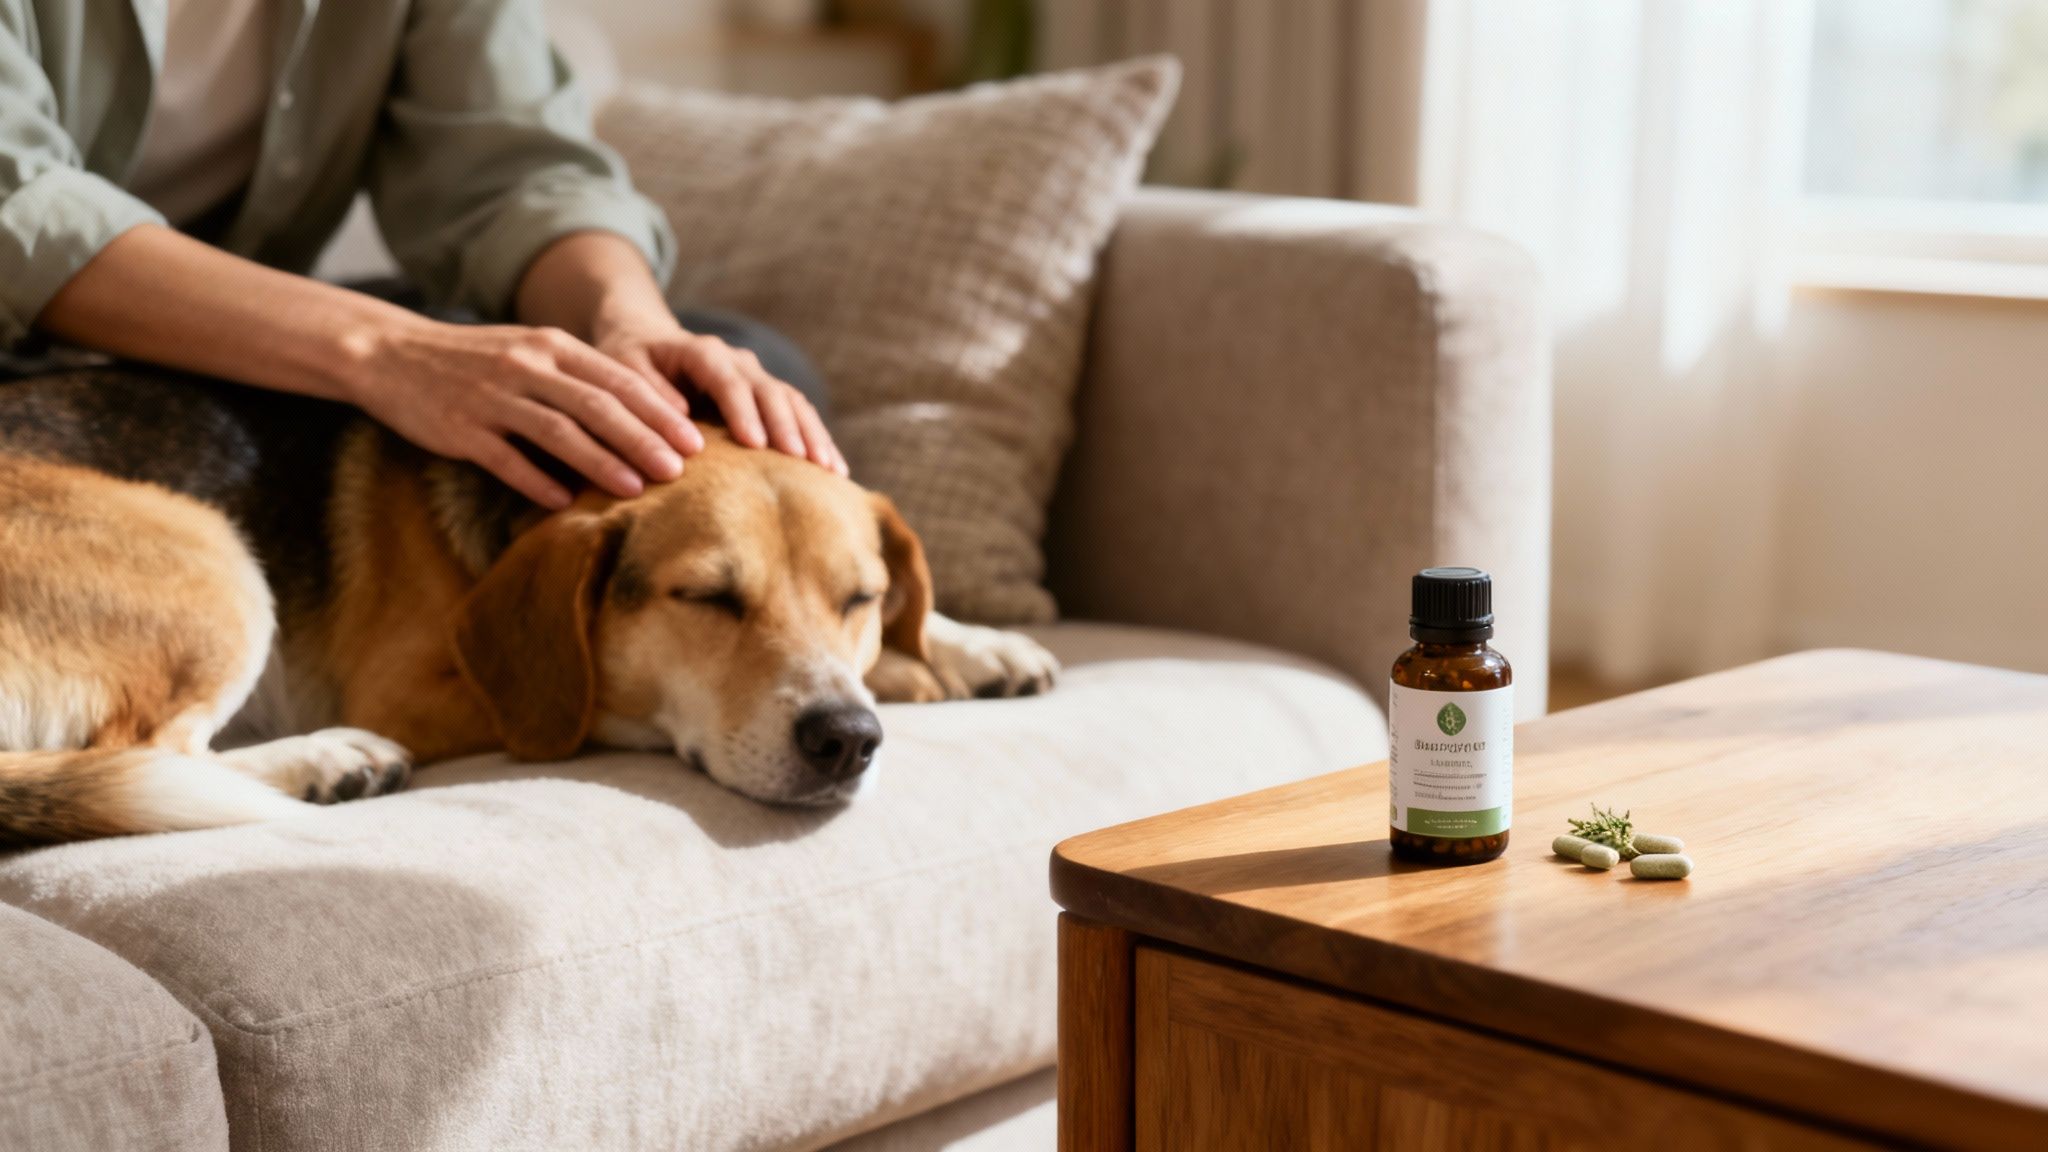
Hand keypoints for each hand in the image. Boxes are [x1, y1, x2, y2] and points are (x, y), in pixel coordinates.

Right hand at [347, 316, 698, 508]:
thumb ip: (581, 377)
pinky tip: (565, 504)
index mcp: (550, 345)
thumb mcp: (531, 352)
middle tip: (681, 470)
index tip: (695, 441)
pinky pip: (507, 460)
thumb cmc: (476, 359)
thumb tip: (646, 417)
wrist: (390, 353)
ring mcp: (492, 398)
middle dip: (644, 439)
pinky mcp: (461, 429)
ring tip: (637, 490)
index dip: (660, 412)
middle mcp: (526, 367)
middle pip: (598, 406)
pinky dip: (538, 482)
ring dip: (602, 463)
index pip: (619, 380)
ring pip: (559, 432)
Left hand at [594, 313, 845, 476]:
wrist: (647, 340)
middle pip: (770, 392)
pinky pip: (799, 415)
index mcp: (702, 352)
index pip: (728, 381)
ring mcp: (757, 377)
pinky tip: (835, 471)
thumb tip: (682, 423)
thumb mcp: (624, 368)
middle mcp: (737, 361)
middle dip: (788, 428)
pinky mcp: (767, 397)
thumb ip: (648, 393)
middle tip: (802, 463)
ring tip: (829, 472)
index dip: (744, 411)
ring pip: (793, 402)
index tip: (756, 444)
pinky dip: (818, 440)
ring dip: (813, 435)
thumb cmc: (629, 360)